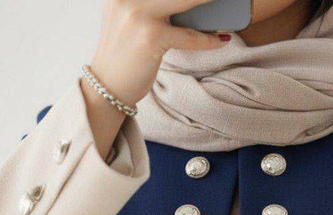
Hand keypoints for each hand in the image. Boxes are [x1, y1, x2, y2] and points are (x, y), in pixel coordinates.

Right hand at [91, 0, 229, 107]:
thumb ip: (150, 8)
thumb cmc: (123, 58)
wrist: (106, 89)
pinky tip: (220, 39)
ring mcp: (138, 15)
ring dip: (208, 2)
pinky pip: (188, 36)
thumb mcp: (129, 23)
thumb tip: (189, 7)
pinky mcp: (151, 37)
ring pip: (185, 1)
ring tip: (226, 3)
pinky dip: (207, 39)